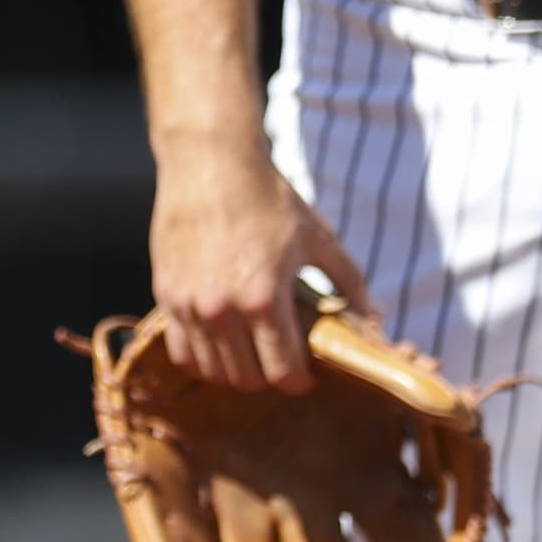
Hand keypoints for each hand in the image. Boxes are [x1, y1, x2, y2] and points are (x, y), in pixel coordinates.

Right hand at [149, 136, 368, 392]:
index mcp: (265, 299)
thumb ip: (348, 281)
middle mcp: (223, 310)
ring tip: (249, 351)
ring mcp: (189, 304)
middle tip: (278, 358)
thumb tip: (375, 316)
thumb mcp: (317, 237)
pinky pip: (180, 349)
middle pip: (247, 379)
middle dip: (268, 376)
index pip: (283, 373)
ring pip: (212, 370)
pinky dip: (200, 355)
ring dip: (234, 369)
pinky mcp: (165, 293)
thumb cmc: (267, 197)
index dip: (300, 380)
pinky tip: (217, 339)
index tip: (306, 371)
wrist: (209, 161)